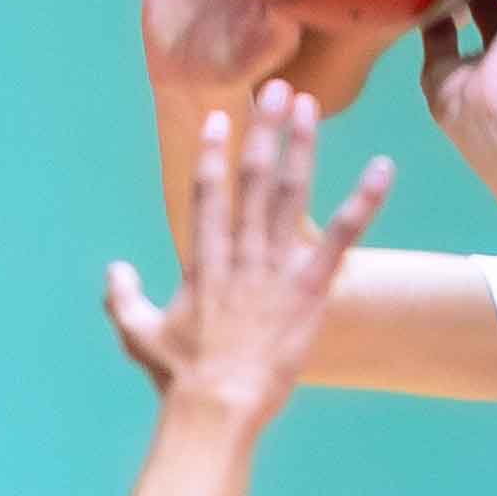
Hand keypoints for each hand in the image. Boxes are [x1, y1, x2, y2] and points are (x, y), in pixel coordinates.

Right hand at [103, 81, 390, 427]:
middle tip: (276, 89)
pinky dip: (364, 201)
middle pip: (253, 178)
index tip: (220, 117)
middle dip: (264, 130)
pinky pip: (342, 238)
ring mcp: (275, 268)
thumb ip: (122, 297)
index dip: (214, 152)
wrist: (217, 406)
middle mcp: (239, 252)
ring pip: (291, 194)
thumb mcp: (139, 334)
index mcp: (202, 260)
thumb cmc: (179, 377)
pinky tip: (382, 168)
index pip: (208, 192)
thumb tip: (114, 267)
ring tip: (309, 105)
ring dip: (301, 146)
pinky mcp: (310, 289)